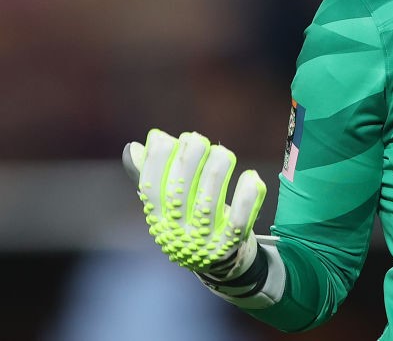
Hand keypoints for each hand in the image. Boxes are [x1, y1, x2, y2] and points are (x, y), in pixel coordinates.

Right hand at [123, 129, 266, 277]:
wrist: (222, 262)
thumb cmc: (193, 221)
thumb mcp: (171, 203)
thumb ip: (153, 176)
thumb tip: (133, 148)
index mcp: (158, 218)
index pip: (149, 188)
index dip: (155, 159)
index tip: (165, 138)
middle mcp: (177, 232)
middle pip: (179, 194)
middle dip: (188, 160)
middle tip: (198, 140)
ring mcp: (204, 241)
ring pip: (209, 203)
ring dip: (216, 171)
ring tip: (223, 153)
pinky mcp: (231, 245)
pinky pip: (239, 221)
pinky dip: (247, 197)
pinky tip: (251, 176)